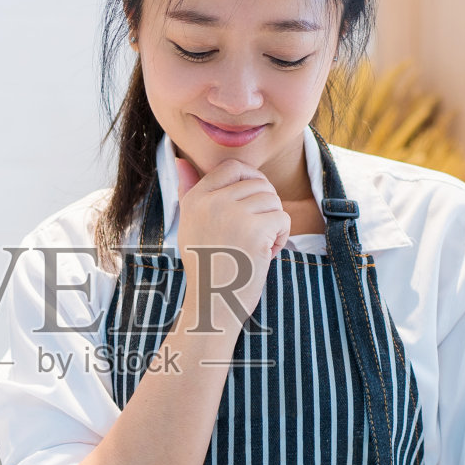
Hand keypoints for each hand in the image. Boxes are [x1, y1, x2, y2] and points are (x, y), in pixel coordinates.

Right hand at [172, 156, 289, 332]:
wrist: (213, 303)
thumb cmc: (207, 266)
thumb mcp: (190, 225)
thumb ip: (189, 191)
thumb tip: (181, 160)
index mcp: (196, 198)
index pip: (233, 166)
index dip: (251, 179)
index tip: (253, 203)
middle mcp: (212, 202)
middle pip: (259, 183)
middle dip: (266, 206)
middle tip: (257, 232)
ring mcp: (233, 214)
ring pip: (273, 200)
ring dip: (274, 223)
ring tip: (259, 245)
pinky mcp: (255, 229)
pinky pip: (283, 218)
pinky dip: (281, 237)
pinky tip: (266, 254)